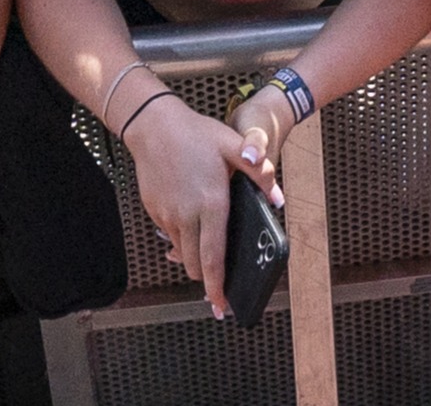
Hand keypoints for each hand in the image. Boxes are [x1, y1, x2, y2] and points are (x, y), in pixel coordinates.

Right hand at [121, 85, 278, 319]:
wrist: (153, 124)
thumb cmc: (196, 133)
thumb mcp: (233, 145)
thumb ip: (260, 173)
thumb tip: (277, 199)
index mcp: (210, 203)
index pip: (213, 258)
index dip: (217, 287)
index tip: (222, 307)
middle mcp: (187, 215)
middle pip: (195, 264)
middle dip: (207, 278)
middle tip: (219, 284)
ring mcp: (167, 214)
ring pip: (181, 251)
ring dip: (194, 256)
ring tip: (208, 247)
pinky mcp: (154, 210)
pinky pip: (170, 234)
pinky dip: (182, 236)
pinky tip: (191, 218)